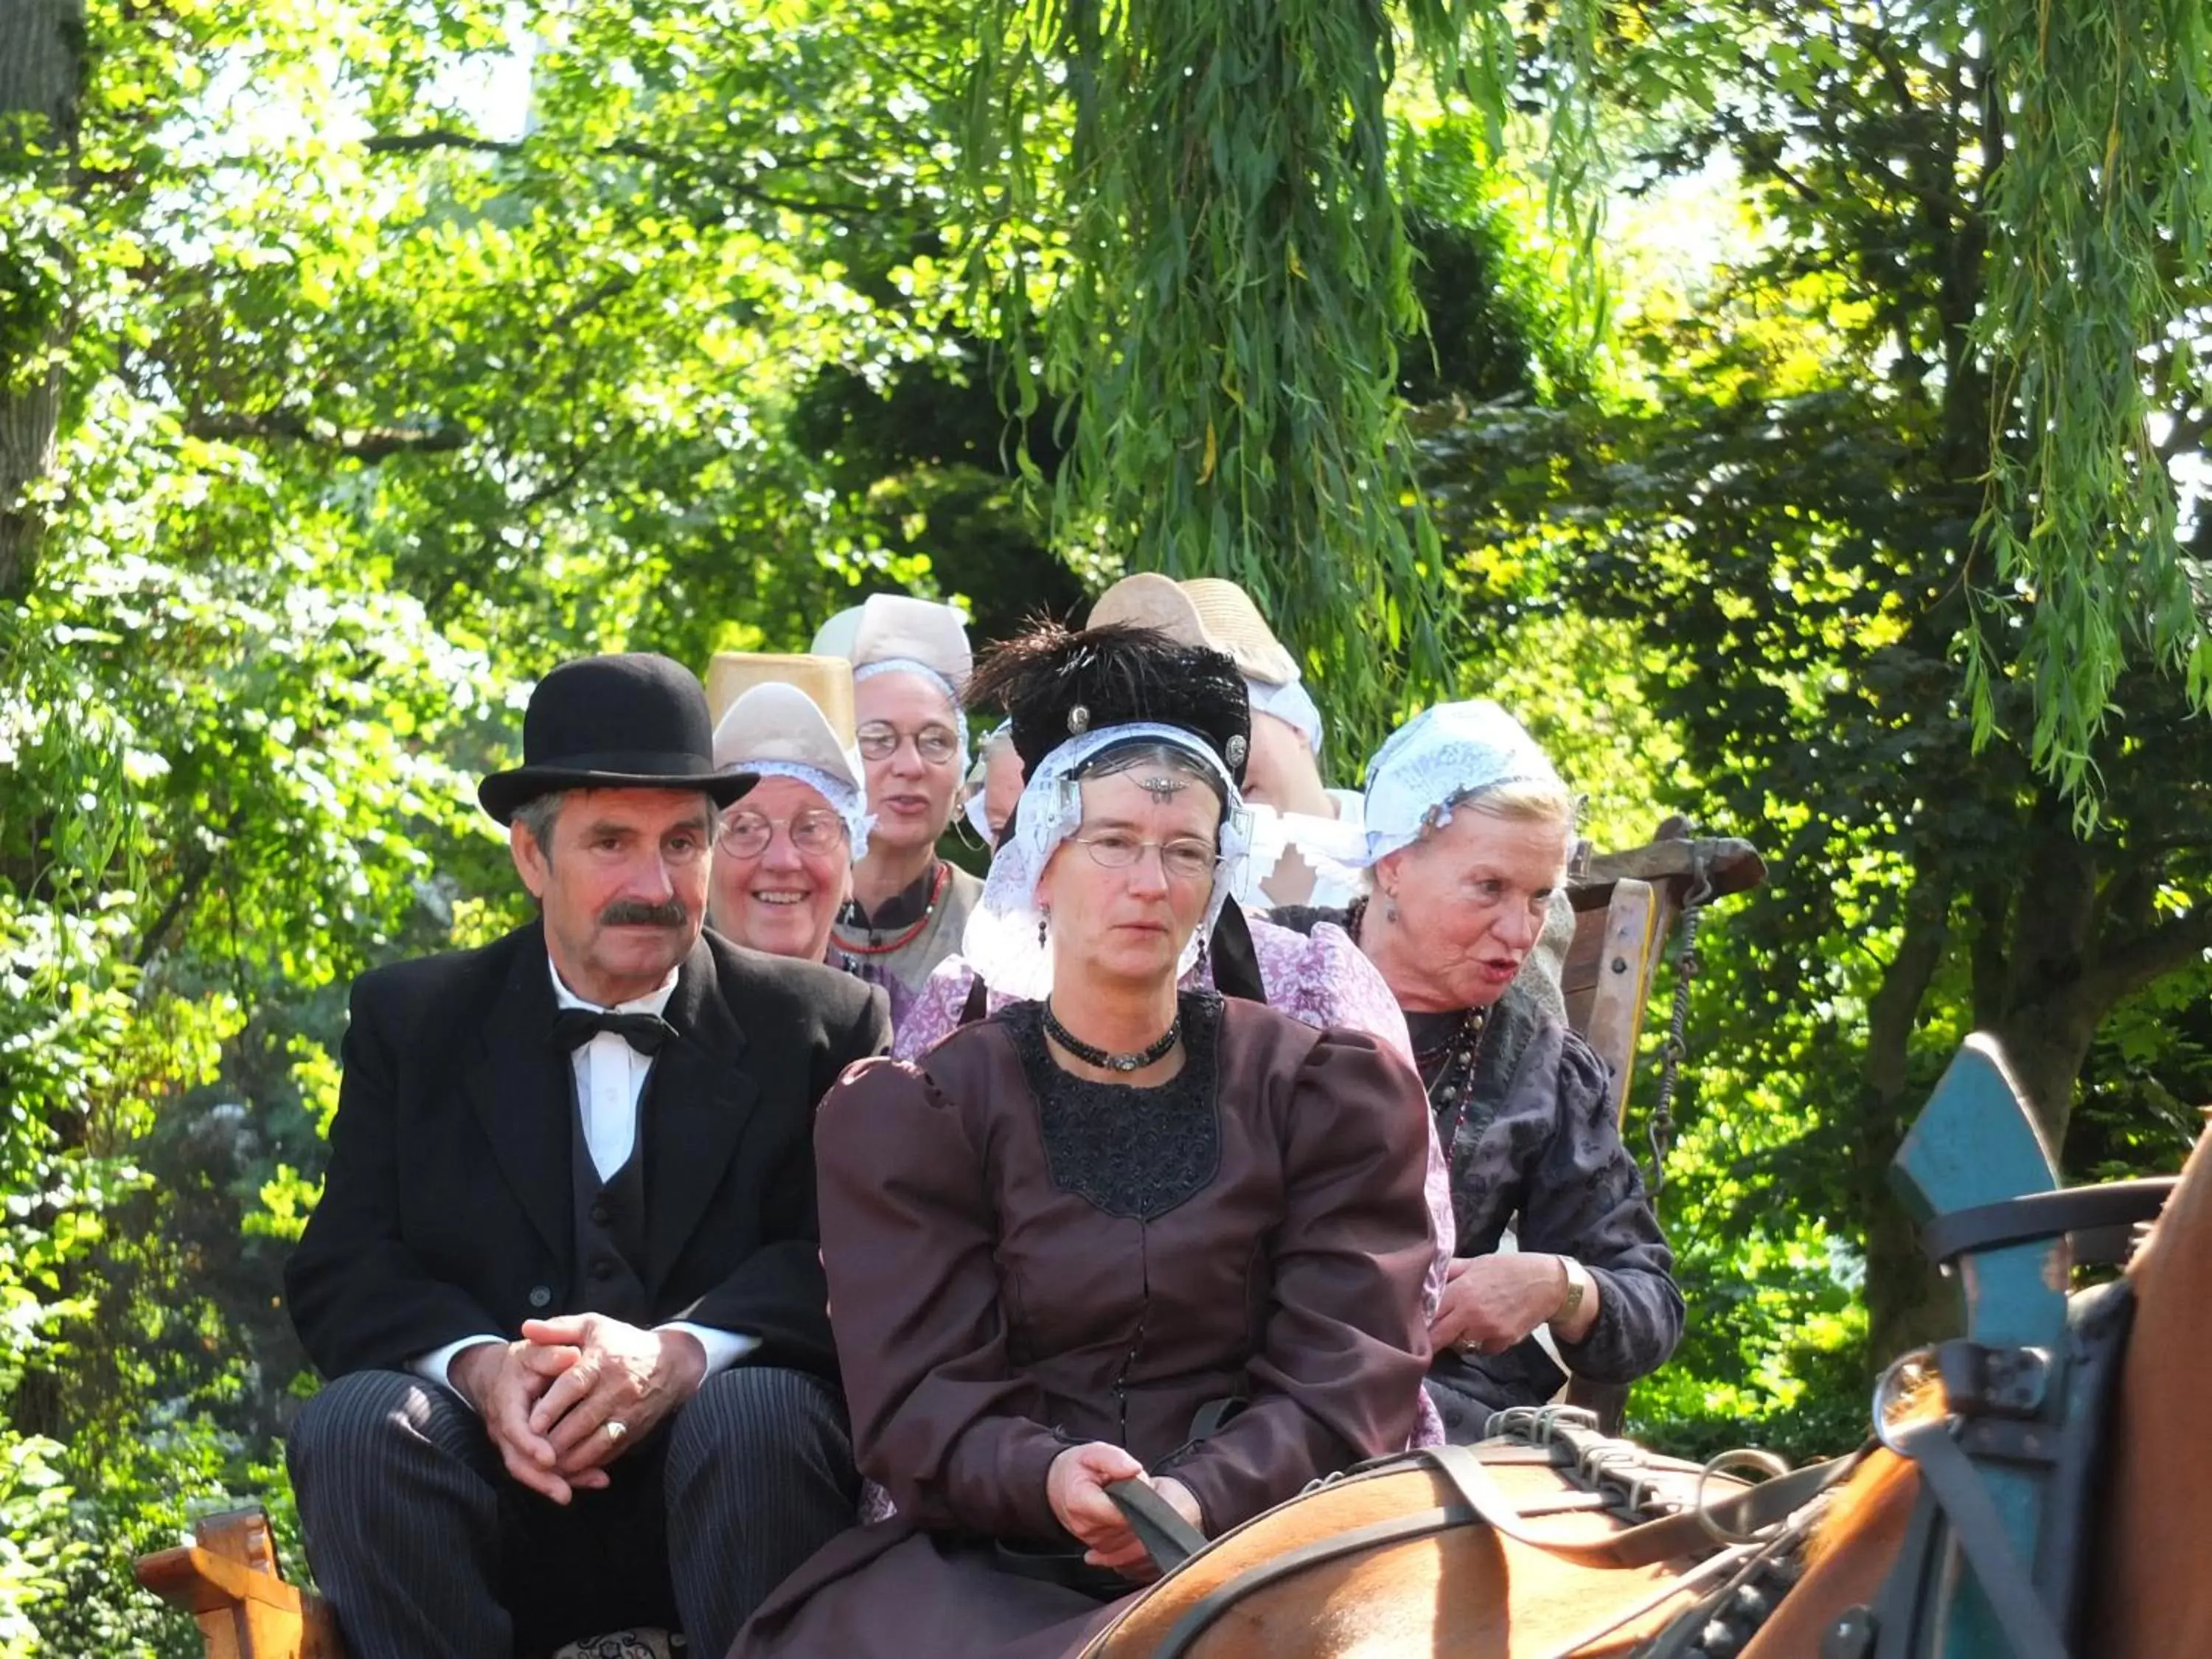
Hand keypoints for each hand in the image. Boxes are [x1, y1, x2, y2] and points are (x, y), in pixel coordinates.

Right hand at [449, 1339, 575, 1503]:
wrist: (494, 1375)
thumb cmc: (519, 1362)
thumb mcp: (532, 1351)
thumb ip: (550, 1353)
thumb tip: (572, 1356)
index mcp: (506, 1405)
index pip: (514, 1430)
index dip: (530, 1445)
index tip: (549, 1458)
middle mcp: (505, 1431)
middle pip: (518, 1462)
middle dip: (541, 1479)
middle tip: (564, 1493)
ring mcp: (513, 1444)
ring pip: (528, 1471)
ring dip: (553, 1483)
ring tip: (582, 1490)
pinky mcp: (525, 1452)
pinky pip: (539, 1470)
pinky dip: (564, 1477)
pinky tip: (592, 1479)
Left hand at [517, 1315, 706, 1483]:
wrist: (673, 1363)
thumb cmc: (624, 1343)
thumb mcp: (593, 1326)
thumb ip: (558, 1329)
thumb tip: (526, 1327)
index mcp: (602, 1361)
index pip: (574, 1385)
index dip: (553, 1406)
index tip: (532, 1424)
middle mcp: (616, 1390)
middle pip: (583, 1420)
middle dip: (555, 1441)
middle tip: (530, 1452)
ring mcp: (627, 1414)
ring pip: (597, 1443)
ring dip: (570, 1459)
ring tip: (545, 1467)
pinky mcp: (633, 1432)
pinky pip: (609, 1454)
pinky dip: (587, 1465)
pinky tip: (568, 1470)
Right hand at [1044, 1443, 1201, 1580]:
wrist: (1057, 1486)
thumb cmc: (1077, 1468)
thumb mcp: (1093, 1452)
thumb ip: (1114, 1459)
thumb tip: (1136, 1470)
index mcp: (1080, 1502)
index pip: (1121, 1511)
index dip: (1137, 1496)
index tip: (1136, 1481)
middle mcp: (1085, 1527)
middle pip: (1129, 1523)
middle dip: (1139, 1505)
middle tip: (1130, 1485)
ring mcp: (1093, 1540)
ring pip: (1132, 1535)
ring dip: (1138, 1517)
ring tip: (1123, 1497)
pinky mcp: (1101, 1547)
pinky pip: (1128, 1544)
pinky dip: (1133, 1528)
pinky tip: (1124, 1511)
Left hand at [1429, 1254, 1570, 1356]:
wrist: (1547, 1284)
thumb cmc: (1508, 1269)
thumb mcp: (1475, 1263)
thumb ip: (1449, 1271)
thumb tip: (1424, 1276)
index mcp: (1461, 1291)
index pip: (1428, 1313)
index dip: (1416, 1320)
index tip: (1408, 1323)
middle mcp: (1471, 1314)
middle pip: (1437, 1336)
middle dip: (1429, 1338)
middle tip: (1422, 1337)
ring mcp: (1487, 1331)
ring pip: (1459, 1343)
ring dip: (1457, 1337)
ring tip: (1464, 1322)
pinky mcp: (1502, 1343)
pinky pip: (1480, 1347)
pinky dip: (1480, 1341)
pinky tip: (1488, 1326)